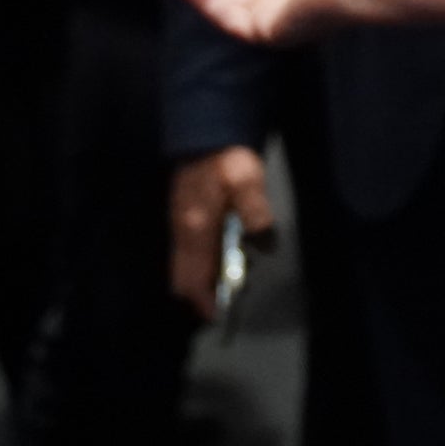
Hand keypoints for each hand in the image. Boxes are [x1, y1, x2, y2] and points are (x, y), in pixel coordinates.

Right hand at [169, 145, 274, 318]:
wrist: (206, 131)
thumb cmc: (227, 157)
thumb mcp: (248, 181)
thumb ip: (256, 213)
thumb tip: (265, 245)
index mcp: (195, 228)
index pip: (192, 276)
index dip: (203, 299)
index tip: (216, 314)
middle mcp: (181, 231)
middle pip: (182, 276)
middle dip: (201, 292)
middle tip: (226, 296)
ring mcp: (179, 223)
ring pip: (184, 264)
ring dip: (203, 276)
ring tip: (232, 275)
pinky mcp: (182, 215)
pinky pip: (187, 251)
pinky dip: (201, 261)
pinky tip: (223, 254)